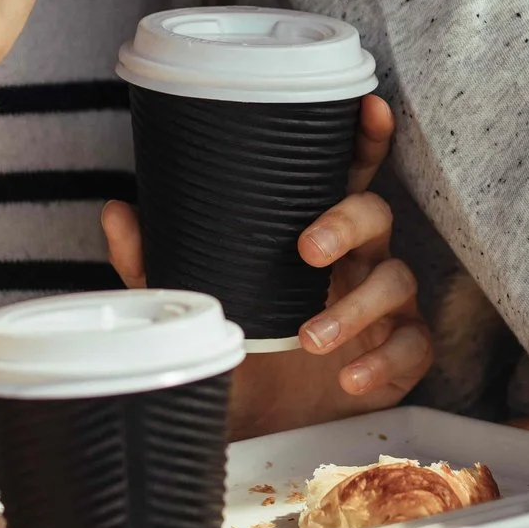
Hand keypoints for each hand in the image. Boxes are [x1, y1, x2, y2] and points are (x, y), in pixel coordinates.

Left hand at [102, 94, 432, 439]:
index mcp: (316, 228)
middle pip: (375, 216)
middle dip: (346, 224)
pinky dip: (385, 361)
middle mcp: (357, 258)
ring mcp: (383, 304)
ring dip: (355, 308)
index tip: (369, 109)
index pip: (347, 173)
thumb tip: (116, 212)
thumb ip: (154, 259)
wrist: (255, 419)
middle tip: (307, 249)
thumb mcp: (190, 300)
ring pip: (394, 280)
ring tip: (309, 339)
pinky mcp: (398, 353)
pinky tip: (351, 378)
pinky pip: (412, 345)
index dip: (366, 138)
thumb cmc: (238, 341)